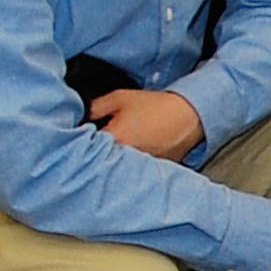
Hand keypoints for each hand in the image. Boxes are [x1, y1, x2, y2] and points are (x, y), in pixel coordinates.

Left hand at [85, 84, 203, 160]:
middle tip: (101, 141)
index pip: (85, 145)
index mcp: (115, 138)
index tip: (83, 134)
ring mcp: (138, 167)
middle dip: (96, 151)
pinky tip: (135, 154)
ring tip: (122, 148)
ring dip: (112, 160)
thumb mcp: (121, 98)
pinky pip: (131, 171)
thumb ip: (96, 106)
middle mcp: (125, 157)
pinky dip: (128, 165)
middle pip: (98, 160)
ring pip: (114, 168)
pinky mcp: (149, 172)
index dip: (82, 139)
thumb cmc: (157, 106)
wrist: (188, 116)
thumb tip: (82, 115)